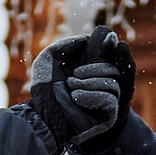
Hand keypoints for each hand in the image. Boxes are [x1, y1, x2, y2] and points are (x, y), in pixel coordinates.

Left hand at [27, 26, 134, 149]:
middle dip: (94, 68)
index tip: (109, 39)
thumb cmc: (44, 89)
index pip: (109, 54)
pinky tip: (76, 98)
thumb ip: (67, 44)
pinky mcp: (108, 115)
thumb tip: (88, 40)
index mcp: (89, 69)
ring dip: (89, 83)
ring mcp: (105, 100)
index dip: (111, 45)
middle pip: (113, 67)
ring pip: (112, 82)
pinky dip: (92, 96)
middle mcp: (99, 83)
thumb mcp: (50, 58)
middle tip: (74, 76)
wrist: (43, 115)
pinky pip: (110, 98)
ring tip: (71, 89)